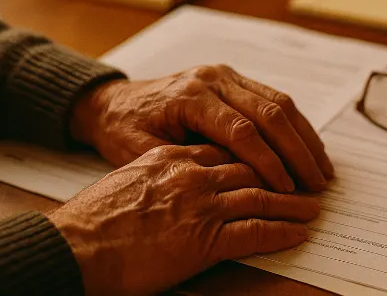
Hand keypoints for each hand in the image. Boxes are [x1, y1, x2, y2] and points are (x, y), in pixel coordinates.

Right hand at [49, 144, 318, 295]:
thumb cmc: (94, 215)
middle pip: (254, 161)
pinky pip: (255, 231)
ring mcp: (200, 203)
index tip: (280, 155)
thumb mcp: (130, 173)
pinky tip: (299, 232)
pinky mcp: (203, 238)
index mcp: (176, 155)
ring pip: (262, 194)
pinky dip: (282, 231)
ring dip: (293, 200)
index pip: (232, 142)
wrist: (73, 244)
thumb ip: (164, 166)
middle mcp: (193, 172)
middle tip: (310, 175)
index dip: (262, 149)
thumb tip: (185, 170)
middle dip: (288, 166)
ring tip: (313, 204)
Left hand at [70, 64, 333, 192]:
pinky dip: (296, 126)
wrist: (112, 102)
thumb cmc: (123, 130)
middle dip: (297, 152)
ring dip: (305, 138)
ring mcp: (226, 76)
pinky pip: (274, 99)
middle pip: (270, 112)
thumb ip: (185, 161)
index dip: (268, 162)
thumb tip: (231, 183)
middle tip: (317, 184)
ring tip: (323, 170)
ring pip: (279, 103)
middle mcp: (213, 79)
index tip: (287, 190)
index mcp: (190, 95)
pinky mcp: (234, 80)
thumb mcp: (140, 151)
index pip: (241, 130)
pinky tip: (310, 149)